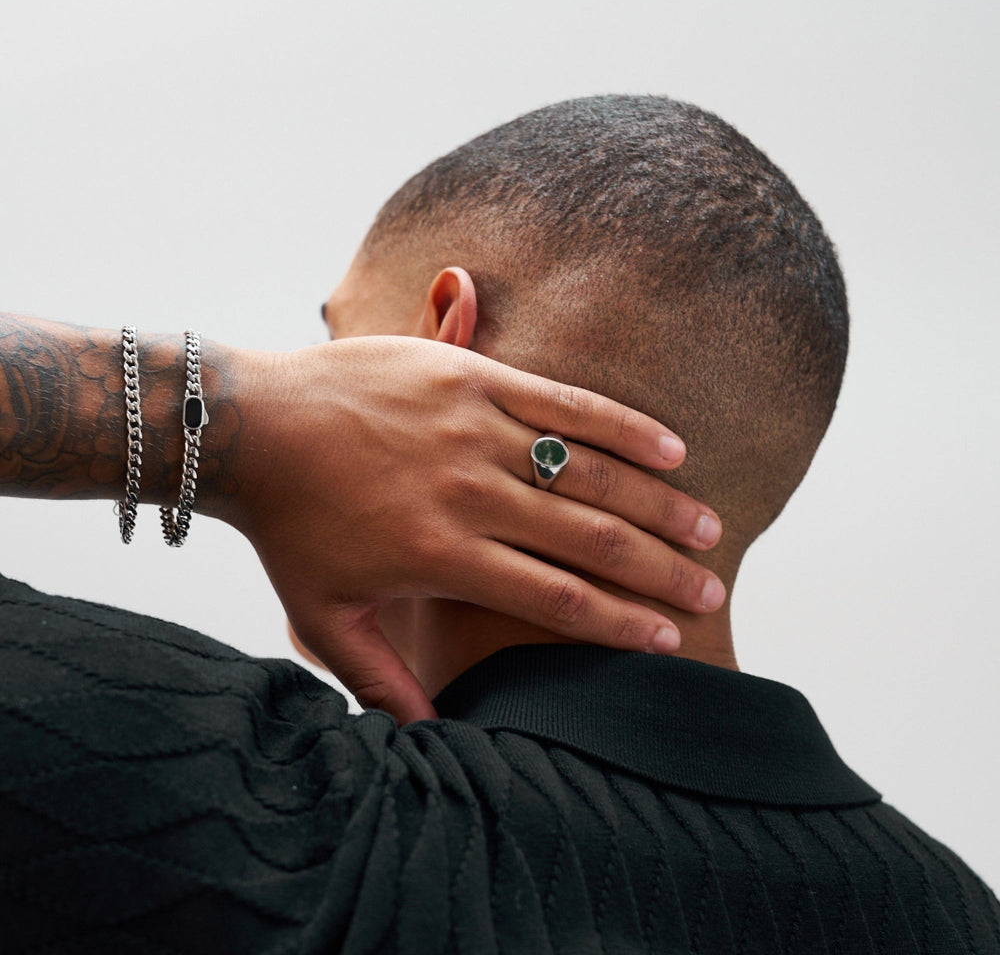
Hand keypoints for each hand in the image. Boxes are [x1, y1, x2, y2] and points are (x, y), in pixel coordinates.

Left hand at [225, 336, 723, 722]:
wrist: (253, 426)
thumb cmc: (289, 526)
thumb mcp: (324, 618)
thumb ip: (379, 682)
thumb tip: (429, 737)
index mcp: (442, 556)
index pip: (555, 597)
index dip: (619, 622)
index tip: (670, 640)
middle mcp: (469, 493)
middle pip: (589, 538)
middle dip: (660, 570)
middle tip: (712, 590)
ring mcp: (473, 429)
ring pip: (587, 472)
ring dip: (656, 502)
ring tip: (708, 527)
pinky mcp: (471, 376)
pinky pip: (562, 401)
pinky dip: (620, 425)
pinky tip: (670, 446)